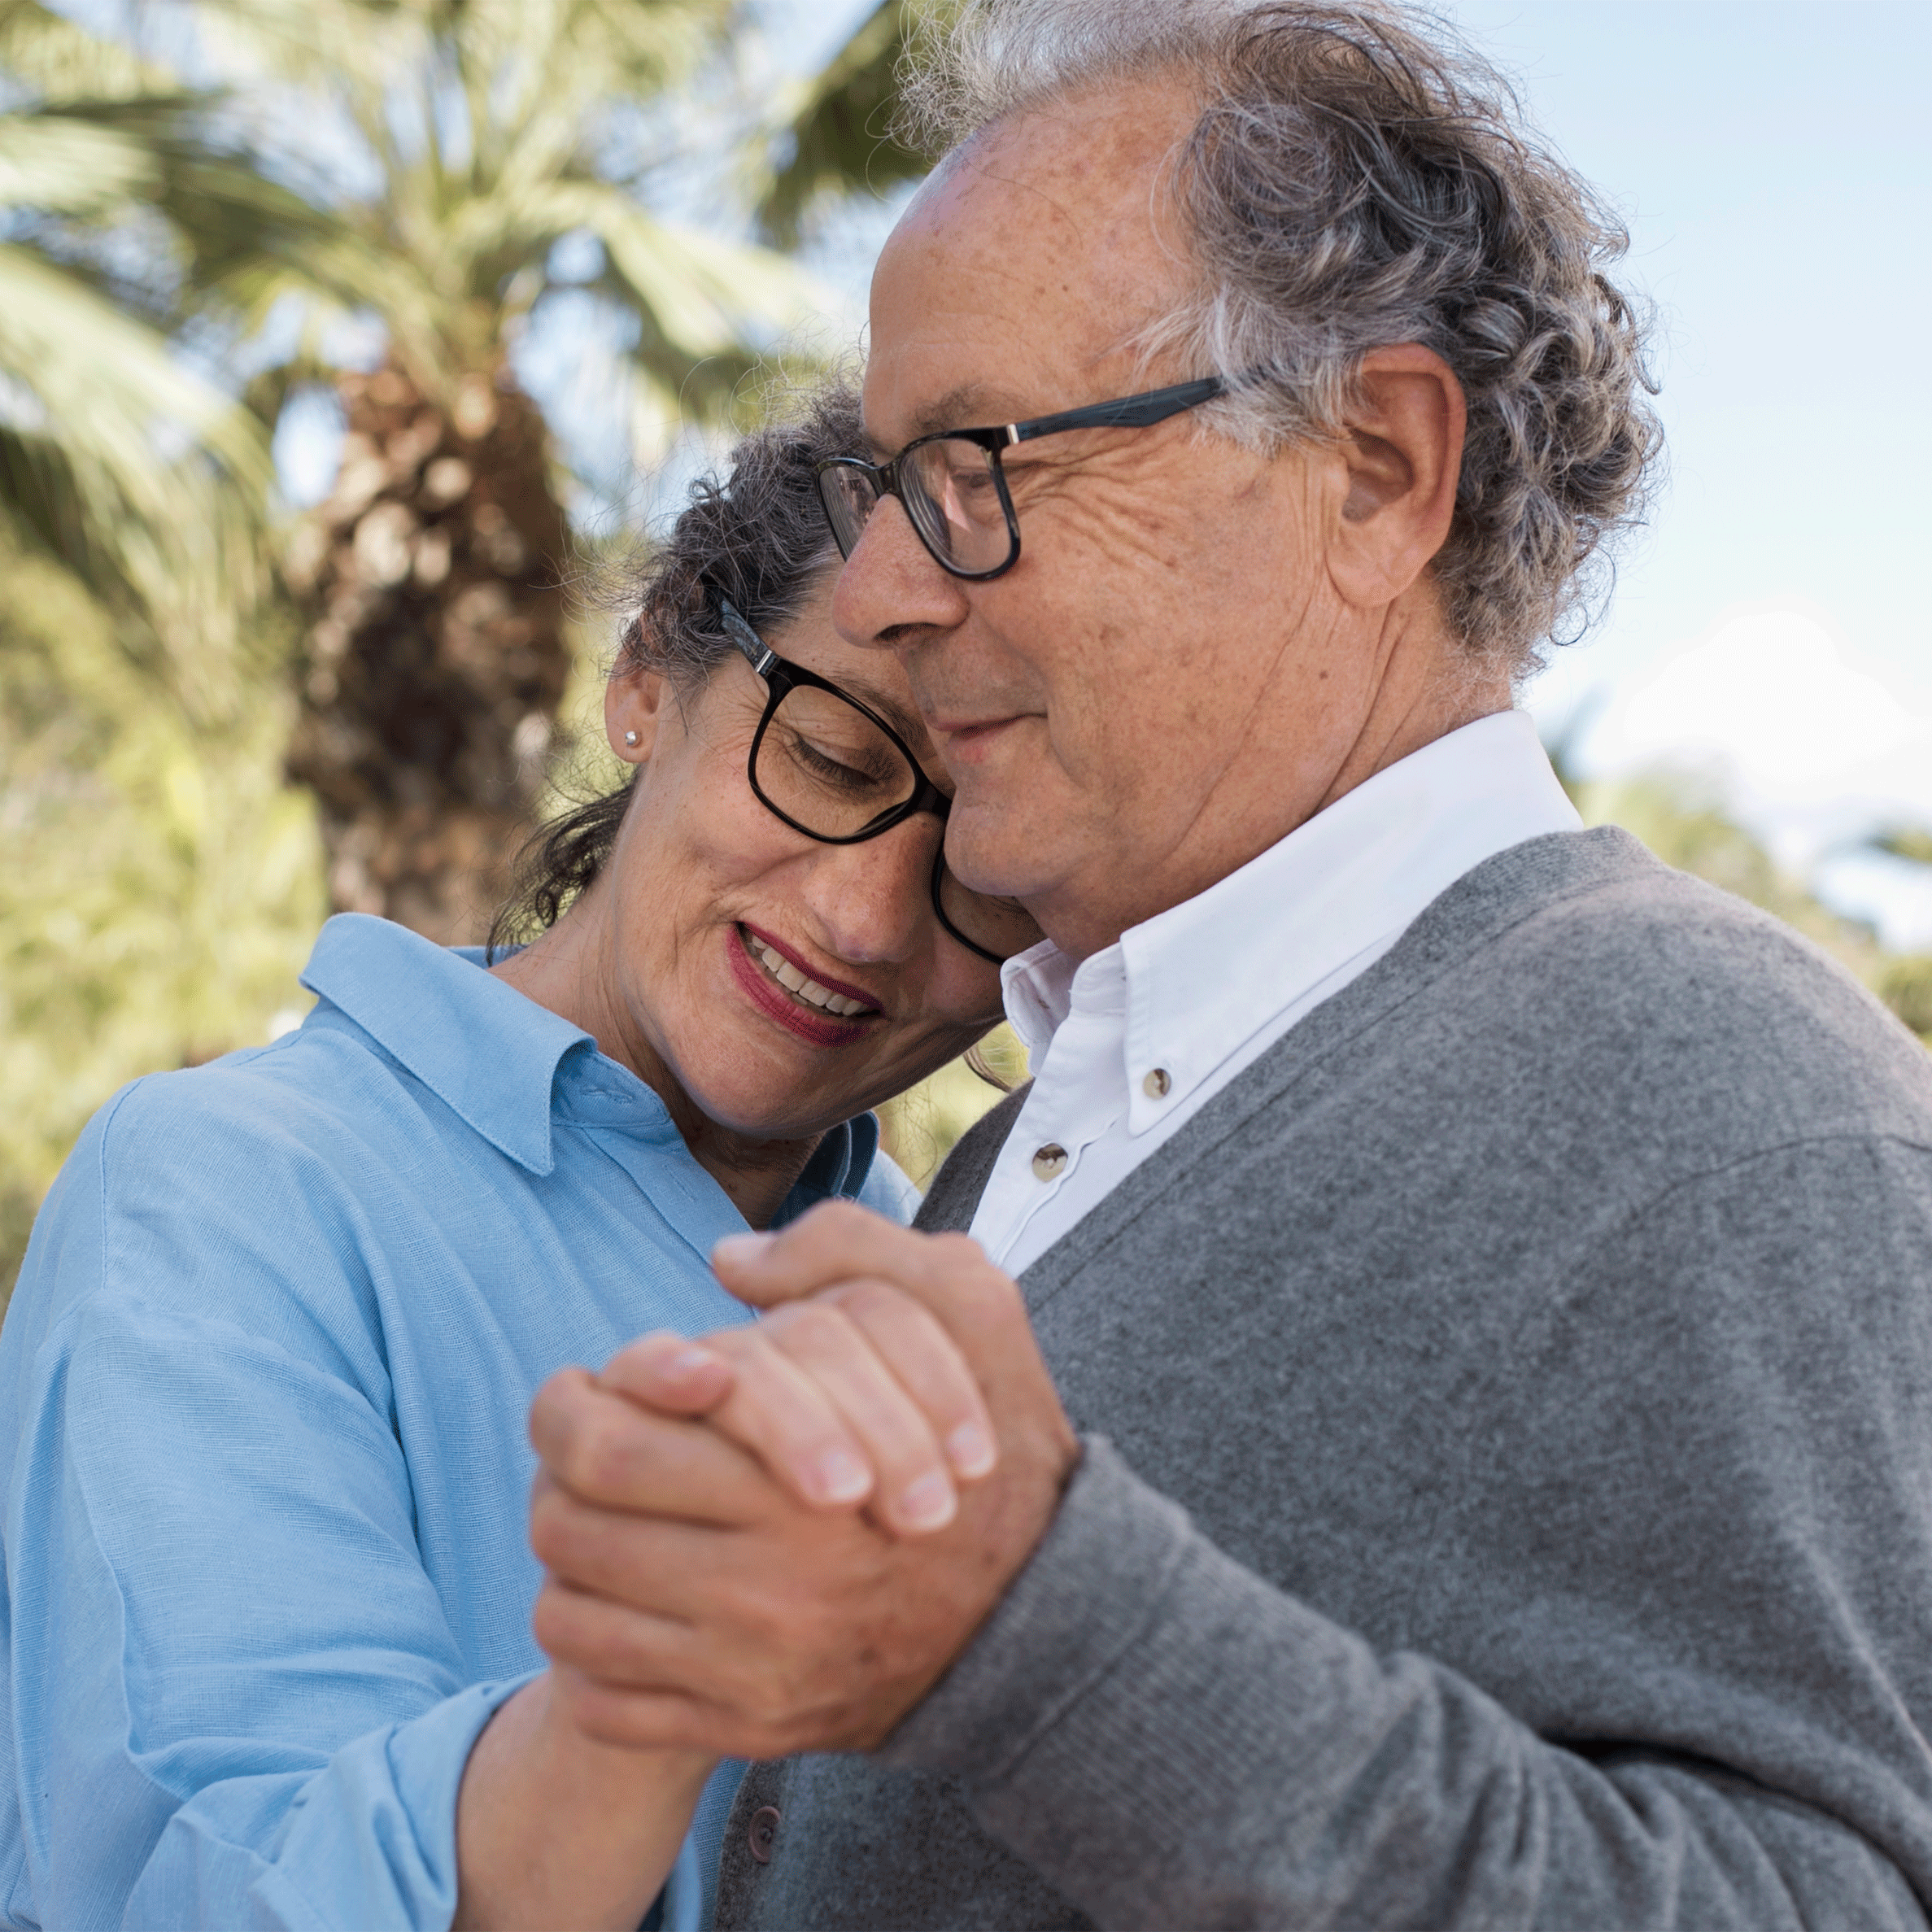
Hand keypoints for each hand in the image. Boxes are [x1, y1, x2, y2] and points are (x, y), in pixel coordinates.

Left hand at [526, 1204, 1078, 1753]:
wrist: (1048, 1618)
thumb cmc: (1000, 1447)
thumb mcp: (967, 1307)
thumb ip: (851, 1251)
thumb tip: (730, 1261)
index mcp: (796, 1482)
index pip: (601, 1443)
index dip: (571, 1402)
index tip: (591, 1384)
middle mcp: (763, 1590)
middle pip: (567, 1527)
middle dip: (557, 1476)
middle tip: (586, 1448)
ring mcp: (749, 1674)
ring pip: (568, 1616)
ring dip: (571, 1560)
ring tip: (610, 1517)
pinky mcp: (745, 1731)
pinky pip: (602, 1702)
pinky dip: (593, 1654)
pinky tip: (635, 1603)